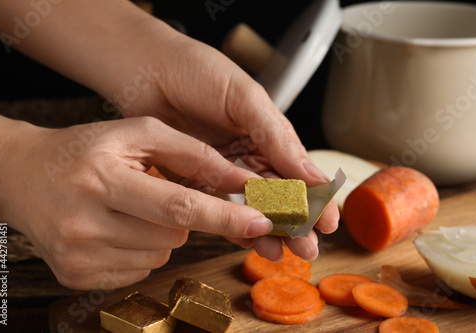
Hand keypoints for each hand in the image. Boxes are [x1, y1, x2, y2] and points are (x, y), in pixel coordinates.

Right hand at [0, 115, 273, 289]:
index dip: (223, 216)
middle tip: (156, 194)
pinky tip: (117, 227)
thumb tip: (237, 180)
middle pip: (172, 235)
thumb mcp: (134, 134)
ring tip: (130, 208)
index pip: (177, 206)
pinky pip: (139, 270)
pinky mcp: (75, 276)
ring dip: (161, 233)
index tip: (260, 223)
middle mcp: (85, 221)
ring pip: (160, 254)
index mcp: (101, 177)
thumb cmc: (84, 150)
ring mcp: (78, 254)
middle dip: (182, 217)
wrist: (24, 176)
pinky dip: (142, 249)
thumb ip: (190, 153)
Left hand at [106, 22, 339, 261]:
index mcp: (268, 134)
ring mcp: (221, 171)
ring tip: (279, 253)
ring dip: (266, 230)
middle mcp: (247, 155)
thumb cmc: (198, 71)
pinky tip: (247, 241)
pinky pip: (216, 207)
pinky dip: (231, 225)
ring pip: (250, 207)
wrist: (147, 69)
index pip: (298, 172)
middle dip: (295, 224)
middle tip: (307, 250)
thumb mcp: (245, 98)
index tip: (328, 223)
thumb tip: (312, 175)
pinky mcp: (194, 181)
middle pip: (278, 197)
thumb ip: (276, 136)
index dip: (315, 198)